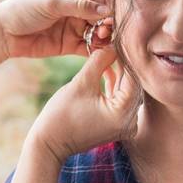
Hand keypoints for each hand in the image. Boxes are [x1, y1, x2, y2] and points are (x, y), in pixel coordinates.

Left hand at [0, 0, 113, 59]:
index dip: (109, 4)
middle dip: (108, 22)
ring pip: (100, 32)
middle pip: (103, 15)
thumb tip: (106, 10)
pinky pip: (90, 48)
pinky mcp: (72, 45)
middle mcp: (79, 8)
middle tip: (105, 29)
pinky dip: (97, 51)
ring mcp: (77, 27)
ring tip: (100, 38)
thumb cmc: (24, 10)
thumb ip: (79, 6)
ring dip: (104, 36)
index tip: (113, 13)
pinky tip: (101, 52)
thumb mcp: (51, 3)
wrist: (4, 33)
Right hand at [29, 46, 140, 164]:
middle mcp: (130, 122)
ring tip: (109, 52)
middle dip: (123, 64)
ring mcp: (124, 125)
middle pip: (132, 85)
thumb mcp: (81, 83)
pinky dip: (113, 86)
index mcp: (123, 114)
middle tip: (117, 43)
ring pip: (126, 91)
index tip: (121, 39)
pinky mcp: (116, 125)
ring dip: (118, 73)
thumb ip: (100, 61)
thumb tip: (113, 44)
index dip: (127, 56)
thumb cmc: (61, 115)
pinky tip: (106, 69)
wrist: (49, 143)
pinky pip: (120, 100)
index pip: (133, 78)